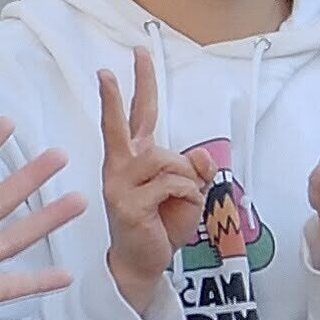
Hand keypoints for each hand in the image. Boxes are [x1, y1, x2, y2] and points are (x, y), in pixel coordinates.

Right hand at [97, 58, 207, 319]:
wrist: (141, 262)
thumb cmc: (159, 224)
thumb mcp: (186, 192)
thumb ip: (193, 169)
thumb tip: (199, 158)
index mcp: (132, 159)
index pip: (134, 116)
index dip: (135, 85)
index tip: (130, 56)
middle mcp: (120, 166)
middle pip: (123, 122)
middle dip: (121, 90)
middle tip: (123, 59)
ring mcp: (120, 184)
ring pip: (170, 160)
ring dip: (189, 180)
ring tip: (182, 202)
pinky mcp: (128, 204)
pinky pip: (175, 184)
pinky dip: (189, 197)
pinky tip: (179, 212)